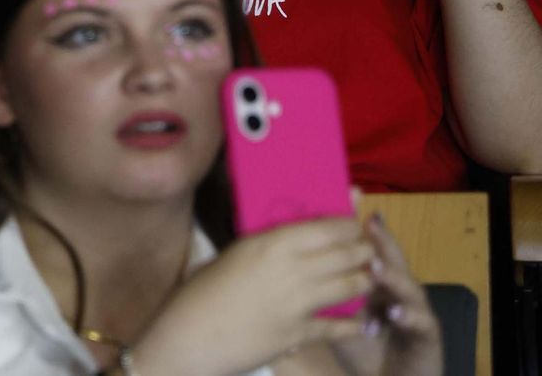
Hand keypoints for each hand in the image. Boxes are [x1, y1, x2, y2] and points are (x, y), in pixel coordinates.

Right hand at [130, 217, 376, 374]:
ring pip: (349, 287)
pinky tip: (360, 323)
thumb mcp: (233, 255)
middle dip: (363, 251)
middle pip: (345, 255)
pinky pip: (337, 327)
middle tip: (368, 250)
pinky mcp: (300, 334)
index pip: (327, 228)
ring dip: (363, 281)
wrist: (191, 336)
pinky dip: (351, 324)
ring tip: (367, 278)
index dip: (349, 225)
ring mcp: (300, 304)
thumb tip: (287, 239)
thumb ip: (265, 247)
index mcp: (273, 243)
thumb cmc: (200, 290)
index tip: (357, 224)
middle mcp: (293, 269)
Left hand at [331, 214, 441, 375]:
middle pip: (389, 259)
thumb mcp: (334, 320)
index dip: (356, 227)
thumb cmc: (363, 351)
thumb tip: (279, 275)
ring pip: (406, 286)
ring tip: (376, 267)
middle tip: (367, 222)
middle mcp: (396, 290)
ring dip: (392, 275)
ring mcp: (415, 310)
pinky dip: (407, 316)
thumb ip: (316, 295)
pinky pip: (420, 322)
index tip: (345, 202)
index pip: (365, 248)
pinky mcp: (428, 335)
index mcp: (374, 281)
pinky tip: (394, 312)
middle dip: (378, 240)